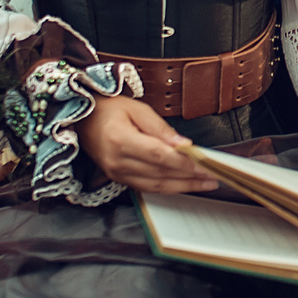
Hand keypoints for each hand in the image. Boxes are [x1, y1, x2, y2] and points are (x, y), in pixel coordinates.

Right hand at [77, 96, 216, 193]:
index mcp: (120, 140)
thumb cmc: (109, 110)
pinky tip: (186, 184)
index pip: (159, 156)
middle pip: (161, 173)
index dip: (185, 163)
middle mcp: (118, 161)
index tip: (206, 164)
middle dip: (191, 176)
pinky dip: (170, 187)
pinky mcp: (120, 179)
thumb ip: (161, 128)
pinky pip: (149, 188)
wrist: (83, 120)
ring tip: (206, 183)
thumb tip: (183, 145)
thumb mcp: (137, 109)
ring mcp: (117, 173)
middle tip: (214, 175)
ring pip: (157, 186)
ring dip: (184, 186)